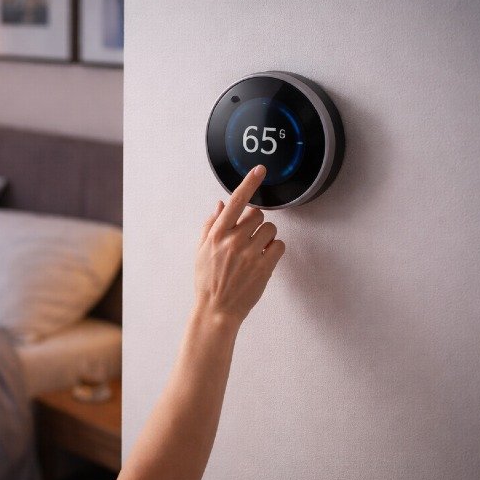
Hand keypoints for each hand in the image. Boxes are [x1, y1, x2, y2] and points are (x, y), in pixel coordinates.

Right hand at [195, 165, 284, 322]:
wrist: (216, 309)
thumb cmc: (207, 281)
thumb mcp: (200, 250)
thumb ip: (210, 225)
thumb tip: (221, 206)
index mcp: (216, 234)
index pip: (236, 202)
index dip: (249, 183)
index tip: (260, 170)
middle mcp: (233, 241)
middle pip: (257, 214)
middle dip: (255, 223)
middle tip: (247, 238)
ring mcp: (250, 254)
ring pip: (270, 229)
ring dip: (265, 236)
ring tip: (254, 251)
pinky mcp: (264, 267)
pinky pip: (279, 245)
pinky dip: (273, 250)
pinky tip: (262, 259)